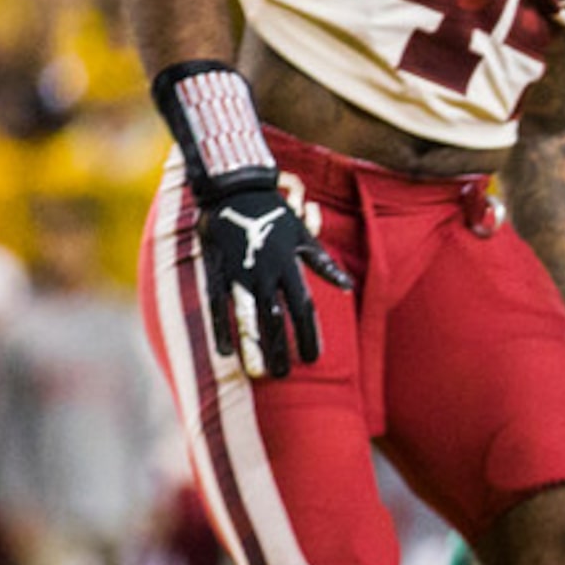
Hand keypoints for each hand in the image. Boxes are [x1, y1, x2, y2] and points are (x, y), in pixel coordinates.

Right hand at [194, 174, 349, 378]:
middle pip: (278, 320)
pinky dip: (222, 329)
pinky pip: (219, 305)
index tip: (314, 359)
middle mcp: (267, 274)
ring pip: (250, 318)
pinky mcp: (217, 271)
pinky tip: (226, 353)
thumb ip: (323, 264)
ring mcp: (240, 274)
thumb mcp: (303, 236)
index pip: (305, 309)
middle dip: (283, 348)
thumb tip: (347, 286)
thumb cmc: (274, 213)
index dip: (309, 335)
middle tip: (286, 374)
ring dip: (256, 346)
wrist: (234, 190)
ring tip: (260, 372)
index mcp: (290, 267)